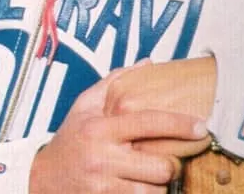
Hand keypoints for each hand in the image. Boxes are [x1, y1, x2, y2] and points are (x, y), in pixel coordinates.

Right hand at [29, 67, 208, 193]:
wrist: (42, 178)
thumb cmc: (69, 138)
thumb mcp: (85, 104)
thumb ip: (115, 82)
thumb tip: (147, 64)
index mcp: (101, 127)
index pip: (148, 122)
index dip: (179, 124)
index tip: (201, 127)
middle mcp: (103, 156)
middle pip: (159, 164)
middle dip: (171, 163)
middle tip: (170, 157)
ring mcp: (103, 184)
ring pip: (154, 190)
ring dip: (160, 184)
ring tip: (154, 175)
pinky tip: (141, 186)